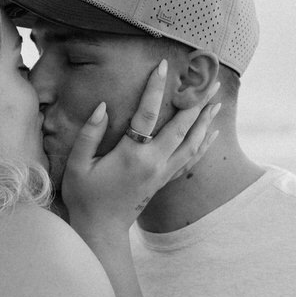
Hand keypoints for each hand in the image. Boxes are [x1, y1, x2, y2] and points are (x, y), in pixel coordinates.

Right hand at [62, 59, 220, 236]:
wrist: (101, 230)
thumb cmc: (85, 197)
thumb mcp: (78, 166)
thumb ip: (89, 135)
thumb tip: (103, 107)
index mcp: (132, 156)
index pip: (147, 114)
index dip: (155, 88)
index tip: (163, 66)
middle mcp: (154, 163)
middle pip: (181, 127)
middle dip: (196, 102)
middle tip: (210, 81)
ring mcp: (162, 173)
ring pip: (192, 143)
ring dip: (205, 121)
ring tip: (216, 101)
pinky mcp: (164, 181)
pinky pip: (190, 159)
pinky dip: (203, 144)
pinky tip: (211, 133)